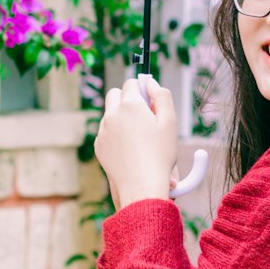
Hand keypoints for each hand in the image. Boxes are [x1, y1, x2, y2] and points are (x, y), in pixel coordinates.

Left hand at [95, 76, 177, 209]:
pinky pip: (106, 132)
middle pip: (114, 94)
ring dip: (121, 117)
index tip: (148, 100)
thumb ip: (162, 96)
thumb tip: (150, 82)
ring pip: (110, 114)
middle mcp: (112, 114)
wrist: (142, 185)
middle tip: (142, 114)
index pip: (130, 83)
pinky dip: (115, 134)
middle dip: (126, 98)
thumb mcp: (170, 122)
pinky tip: (129, 149)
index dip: (141, 88)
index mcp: (130, 105)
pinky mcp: (99, 146)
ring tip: (138, 136)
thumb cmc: (160, 154)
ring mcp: (103, 130)